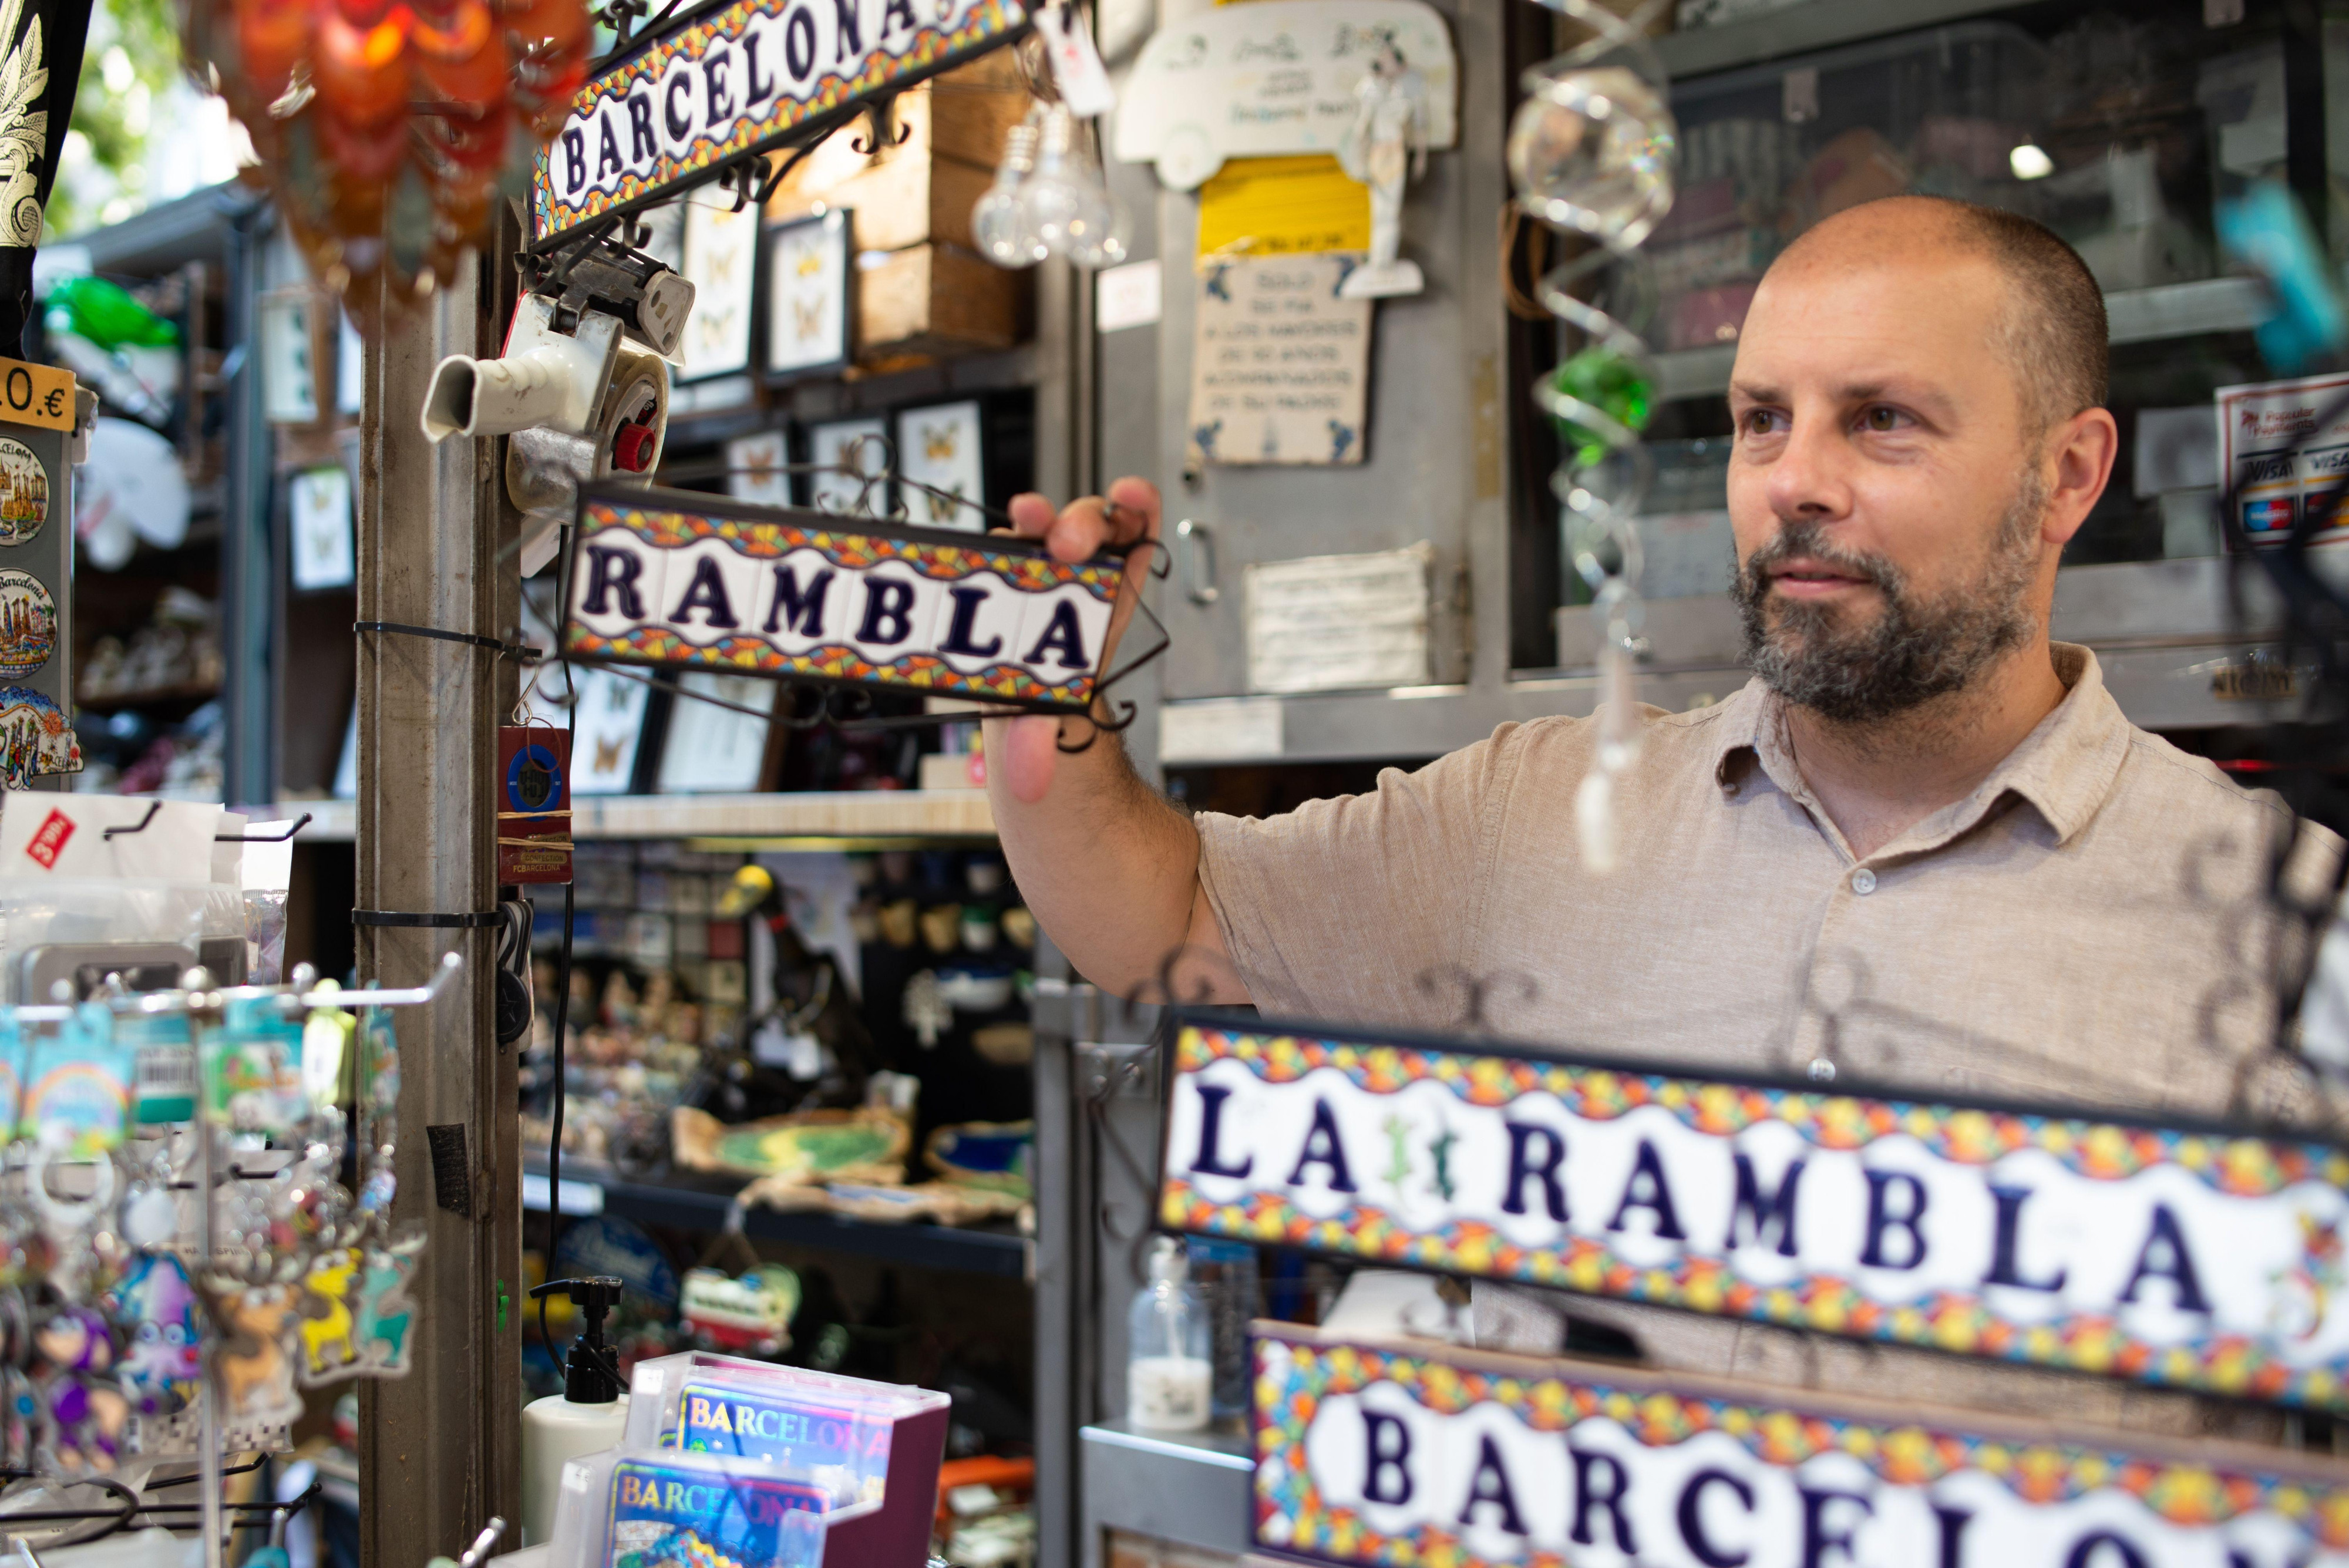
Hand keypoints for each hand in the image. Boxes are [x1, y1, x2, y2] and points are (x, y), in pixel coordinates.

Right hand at [994, 476, 1161, 801]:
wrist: (1023, 724)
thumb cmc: (1052, 716)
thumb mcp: (1052, 734)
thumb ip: (1038, 748)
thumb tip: (1028, 778)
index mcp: (1111, 606)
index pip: (1138, 541)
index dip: (1140, 509)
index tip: (1129, 495)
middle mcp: (1077, 584)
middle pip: (1091, 530)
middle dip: (1081, 524)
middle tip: (1063, 545)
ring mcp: (1038, 578)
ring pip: (1044, 531)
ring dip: (1036, 518)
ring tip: (1025, 519)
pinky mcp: (1002, 584)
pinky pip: (1002, 550)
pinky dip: (995, 542)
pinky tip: (983, 545)